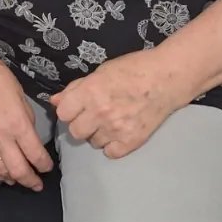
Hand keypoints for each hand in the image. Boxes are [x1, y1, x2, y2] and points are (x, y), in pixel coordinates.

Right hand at [0, 46, 53, 189]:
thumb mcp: (19, 93)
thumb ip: (26, 117)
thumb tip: (29, 134)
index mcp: (17, 123)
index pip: (35, 154)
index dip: (44, 165)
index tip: (48, 167)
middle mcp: (0, 137)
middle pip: (19, 170)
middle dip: (31, 181)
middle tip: (38, 184)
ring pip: (0, 172)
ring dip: (13, 179)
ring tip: (20, 180)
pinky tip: (1, 174)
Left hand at [50, 50, 186, 157]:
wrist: (167, 78)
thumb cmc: (133, 69)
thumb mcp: (101, 72)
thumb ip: (76, 88)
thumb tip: (54, 100)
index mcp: (90, 92)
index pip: (62, 113)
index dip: (68, 110)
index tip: (76, 107)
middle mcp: (100, 112)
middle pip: (75, 132)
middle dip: (81, 124)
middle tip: (93, 116)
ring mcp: (116, 129)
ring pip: (92, 143)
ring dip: (97, 134)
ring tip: (110, 121)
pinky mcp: (131, 141)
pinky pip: (110, 152)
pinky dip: (113, 144)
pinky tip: (120, 132)